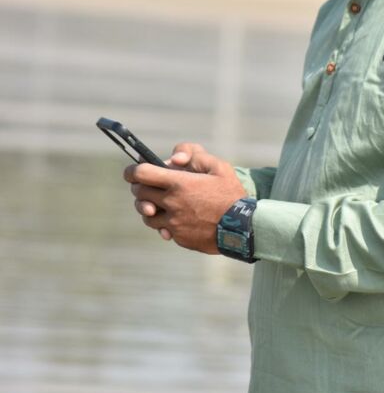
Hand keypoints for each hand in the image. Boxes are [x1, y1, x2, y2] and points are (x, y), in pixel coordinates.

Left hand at [124, 144, 246, 252]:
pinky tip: (174, 219)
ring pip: (147, 215)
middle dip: (140, 187)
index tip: (131, 172)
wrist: (243, 227)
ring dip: (149, 207)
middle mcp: (171, 203)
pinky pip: (162, 230)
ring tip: (159, 204)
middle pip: (140, 194)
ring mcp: (173, 223)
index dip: (132, 171)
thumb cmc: (231, 194)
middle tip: (147, 185)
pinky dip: (163, 223)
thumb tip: (174, 159)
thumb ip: (195, 156)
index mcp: (179, 183)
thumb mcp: (219, 167)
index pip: (141, 174)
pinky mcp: (178, 237)